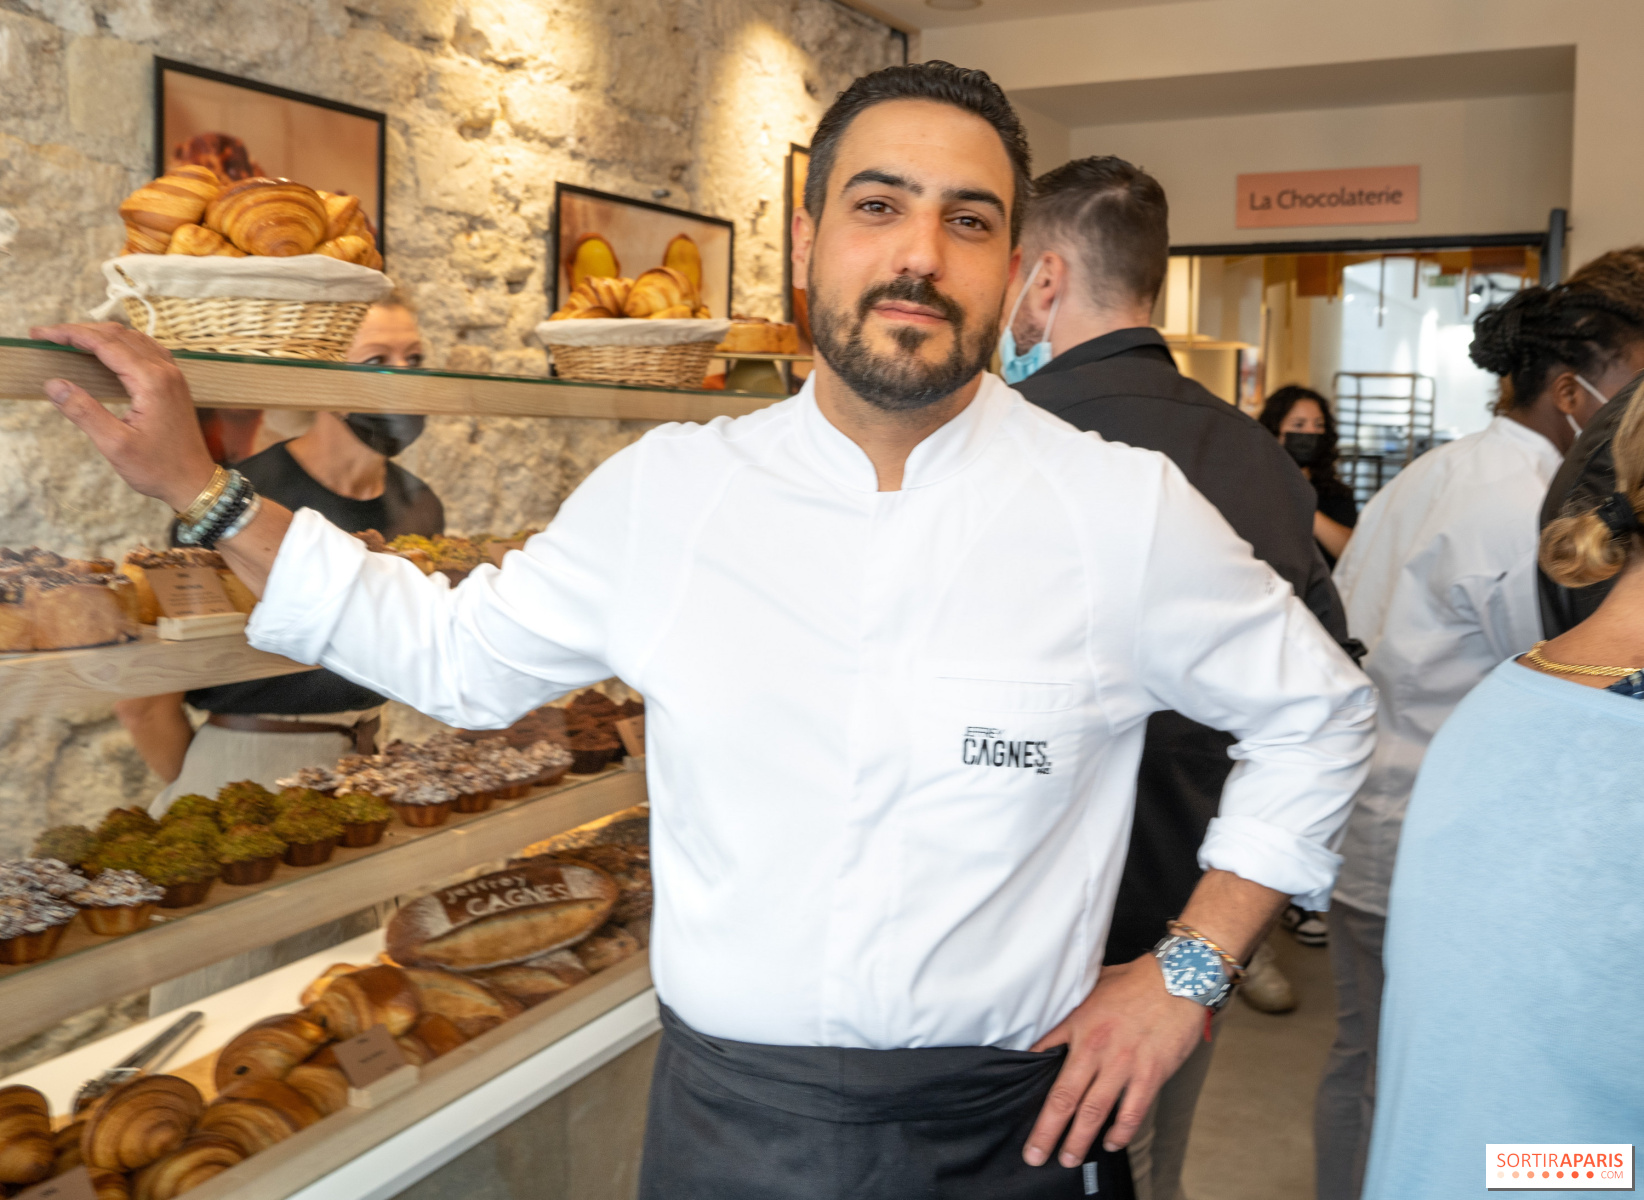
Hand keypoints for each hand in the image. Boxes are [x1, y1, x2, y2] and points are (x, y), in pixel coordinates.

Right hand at [29, 322, 215, 511]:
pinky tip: (106, 351)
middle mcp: (166, 371)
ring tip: (69, 340)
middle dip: (80, 331)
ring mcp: (173, 376)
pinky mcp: (174, 384)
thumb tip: (53, 384)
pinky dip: (121, 344)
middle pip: (118, 335)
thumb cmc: (158, 468)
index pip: (105, 343)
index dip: (70, 334)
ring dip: (100, 335)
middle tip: (47, 335)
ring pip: (133, 339)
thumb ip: (83, 412)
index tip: (41, 334)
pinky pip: (146, 350)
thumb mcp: (115, 444)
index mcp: (152, 381)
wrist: (194, 482)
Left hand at [1022, 954, 1205, 1167]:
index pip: (1043, 1057)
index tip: (1017, 1105)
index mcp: (1079, 1025)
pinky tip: (1110, 1143)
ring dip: (1079, 1139)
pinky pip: (1132, 1112)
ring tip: (1068, 1159)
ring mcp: (1124, 1064)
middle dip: (1047, 1130)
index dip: (1027, 1083)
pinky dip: (1120, 1131)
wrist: (1180, 979)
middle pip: (1064, 1097)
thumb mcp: (1093, 986)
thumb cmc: (1136, 981)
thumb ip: (1073, 1006)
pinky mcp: (1150, 1074)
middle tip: (1035, 1155)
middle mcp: (1097, 1048)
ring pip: (1094, 1111)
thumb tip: (1053, 1018)